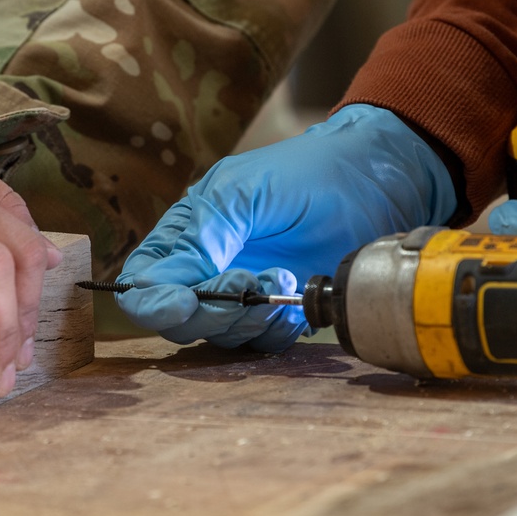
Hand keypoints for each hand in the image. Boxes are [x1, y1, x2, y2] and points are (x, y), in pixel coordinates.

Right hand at [116, 104, 456, 350]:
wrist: (373, 180)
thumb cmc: (304, 172)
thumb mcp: (244, 191)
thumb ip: (204, 234)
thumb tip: (166, 284)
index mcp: (184, 235)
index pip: (144, 283)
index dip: (153, 302)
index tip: (183, 303)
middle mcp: (206, 270)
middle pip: (178, 321)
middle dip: (210, 312)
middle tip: (248, 283)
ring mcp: (243, 296)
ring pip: (219, 337)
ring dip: (248, 319)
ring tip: (282, 280)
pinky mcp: (280, 315)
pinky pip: (261, 343)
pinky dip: (275, 331)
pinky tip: (296, 301)